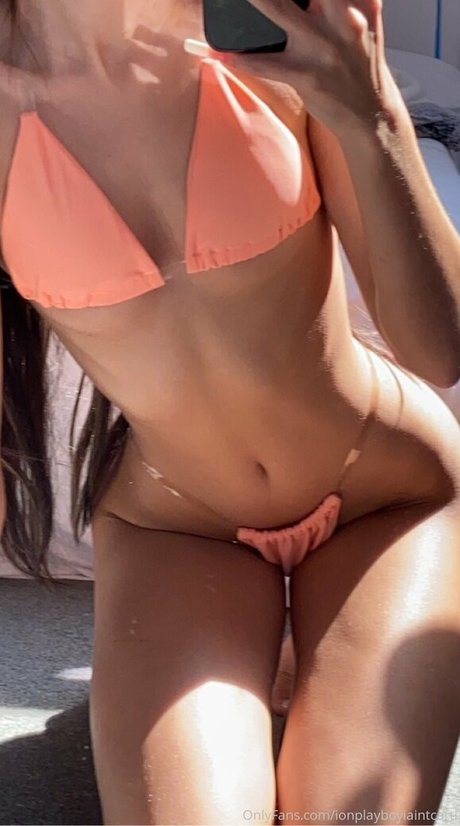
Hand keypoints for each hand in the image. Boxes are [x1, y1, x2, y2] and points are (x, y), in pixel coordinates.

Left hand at [211, 0, 406, 139]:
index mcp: (359, 1)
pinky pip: (266, 64)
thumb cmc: (361, 68)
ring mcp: (323, 46)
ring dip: (254, 1)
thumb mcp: (363, 23)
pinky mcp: (308, 75)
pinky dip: (242, 59)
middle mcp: (343, 17)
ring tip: (233, 0)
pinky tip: (224, 55)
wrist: (371, 116)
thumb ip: (343, 2)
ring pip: (278, 10)